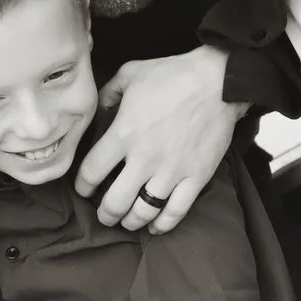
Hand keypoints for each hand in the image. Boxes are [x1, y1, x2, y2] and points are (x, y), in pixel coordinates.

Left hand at [75, 46, 246, 232]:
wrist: (218, 81)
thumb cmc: (173, 74)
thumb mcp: (130, 74)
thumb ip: (108, 94)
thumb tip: (98, 110)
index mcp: (123, 133)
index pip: (91, 172)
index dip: (82, 186)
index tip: (83, 189)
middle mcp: (144, 158)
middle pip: (114, 202)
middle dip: (105, 214)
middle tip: (103, 214)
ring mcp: (171, 171)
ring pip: (143, 213)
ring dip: (131, 222)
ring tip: (127, 221)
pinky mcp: (196, 177)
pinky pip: (176, 211)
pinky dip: (163, 225)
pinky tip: (155, 226)